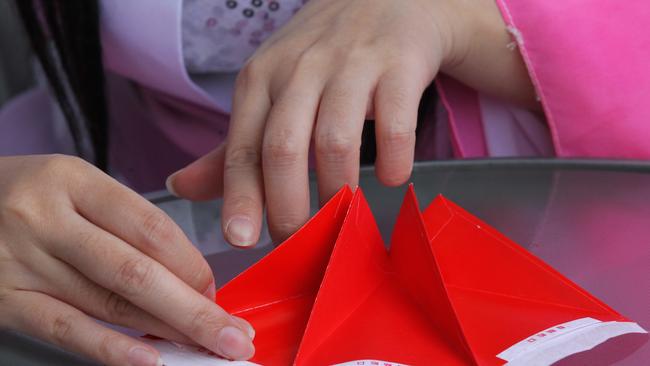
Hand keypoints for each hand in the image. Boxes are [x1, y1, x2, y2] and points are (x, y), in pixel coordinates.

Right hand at [0, 155, 254, 365]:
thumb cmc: (25, 197)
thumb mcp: (74, 187)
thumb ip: (125, 222)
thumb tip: (186, 275)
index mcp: (74, 180)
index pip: (150, 228)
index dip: (192, 265)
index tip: (216, 291)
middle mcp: (46, 218)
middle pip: (136, 272)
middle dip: (194, 311)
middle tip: (234, 336)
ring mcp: (22, 261)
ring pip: (108, 303)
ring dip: (164, 332)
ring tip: (204, 349)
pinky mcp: (4, 300)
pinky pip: (65, 328)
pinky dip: (111, 348)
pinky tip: (148, 360)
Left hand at [167, 0, 536, 244]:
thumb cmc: (321, 57)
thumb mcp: (269, 91)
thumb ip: (231, 147)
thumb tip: (179, 188)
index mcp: (260, 79)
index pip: (242, 148)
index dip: (241, 199)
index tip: (242, 242)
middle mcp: (299, 69)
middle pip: (283, 149)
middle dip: (288, 207)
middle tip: (299, 243)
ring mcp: (350, 65)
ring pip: (335, 141)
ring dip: (336, 189)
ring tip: (342, 215)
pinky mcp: (397, 66)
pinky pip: (394, 125)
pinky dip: (392, 161)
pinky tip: (390, 177)